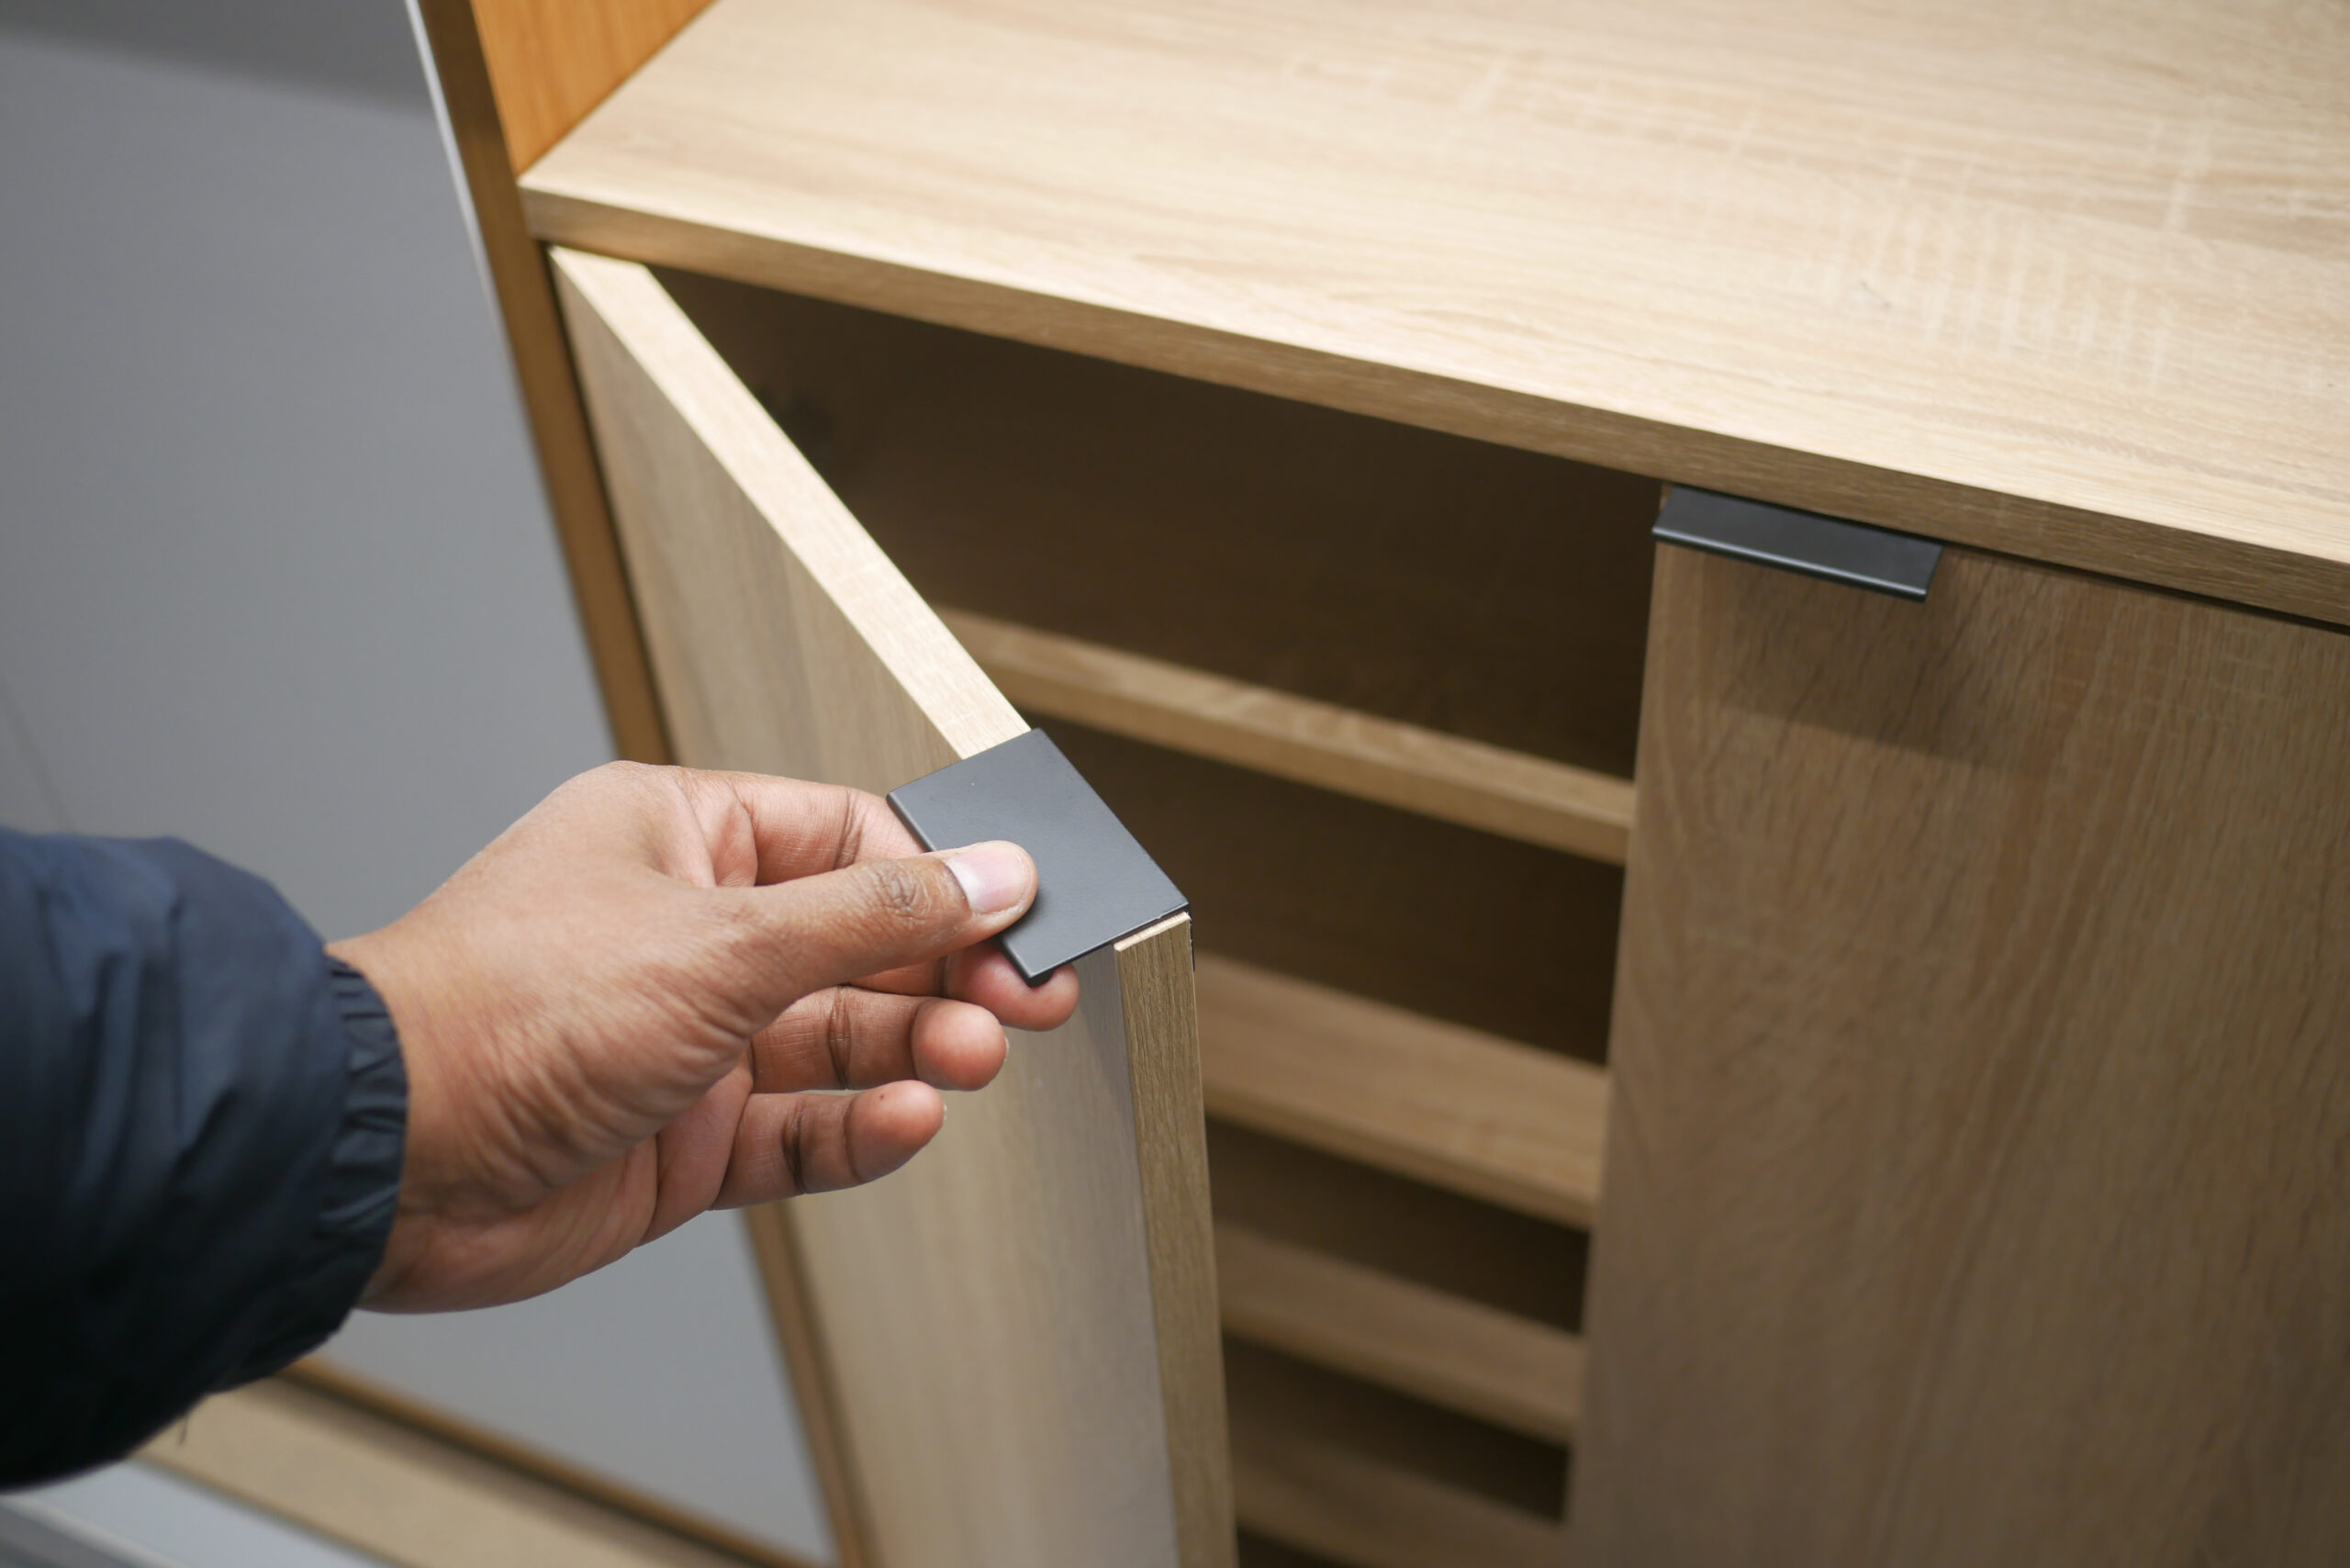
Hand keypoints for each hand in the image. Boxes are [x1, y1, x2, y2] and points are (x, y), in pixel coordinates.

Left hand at [329, 762, 1078, 1312]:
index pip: (849, 840)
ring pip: (837, 1042)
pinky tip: (906, 1122)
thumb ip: (871, 914)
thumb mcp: (721, 941)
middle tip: (1031, 1000)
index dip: (944, 875)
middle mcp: (687, 934)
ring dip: (914, 1051)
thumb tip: (991, 873)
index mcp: (682, 840)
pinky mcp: (680, 1142)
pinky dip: (858, 1130)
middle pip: (857, 945)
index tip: (1025, 911)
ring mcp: (685, 1043)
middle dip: (947, 972)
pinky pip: (797, 1131)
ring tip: (972, 1060)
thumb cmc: (508, 1008)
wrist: (382, 1160)